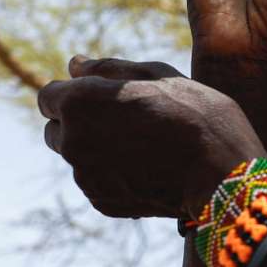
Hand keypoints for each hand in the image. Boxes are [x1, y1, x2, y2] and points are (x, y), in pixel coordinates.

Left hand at [38, 55, 264, 219]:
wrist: (220, 171)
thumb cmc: (193, 112)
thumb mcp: (156, 75)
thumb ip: (108, 68)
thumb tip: (73, 65)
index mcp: (79, 102)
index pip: (47, 96)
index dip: (73, 94)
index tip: (100, 97)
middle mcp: (72, 141)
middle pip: (55, 130)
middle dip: (77, 123)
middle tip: (122, 120)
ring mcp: (85, 176)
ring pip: (77, 158)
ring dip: (96, 149)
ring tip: (144, 145)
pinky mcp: (101, 202)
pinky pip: (96, 182)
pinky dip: (113, 174)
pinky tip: (148, 167)